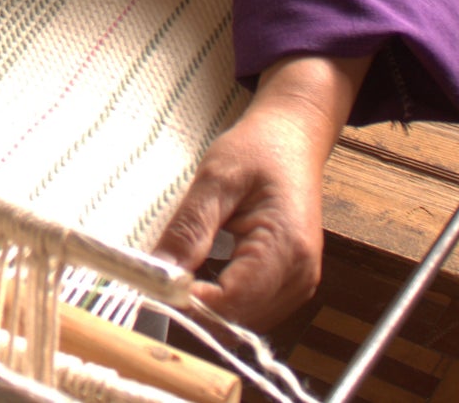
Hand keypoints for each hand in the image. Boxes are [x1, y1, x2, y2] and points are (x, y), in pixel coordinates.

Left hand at [154, 53, 370, 331]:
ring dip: (211, 305)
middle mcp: (301, 276)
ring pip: (246, 319)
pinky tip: (204, 272)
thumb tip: (160, 273)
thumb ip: (190, 228)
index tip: (157, 282)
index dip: (192, 299)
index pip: (234, 301)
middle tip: (162, 274)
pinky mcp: (291, 282)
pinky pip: (253, 307)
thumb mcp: (215, 179)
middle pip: (241, 318)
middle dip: (199, 305)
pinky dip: (225, 298)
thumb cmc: (257, 150)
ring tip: (181, 270)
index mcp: (286, 248)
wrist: (290, 139)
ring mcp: (300, 283)